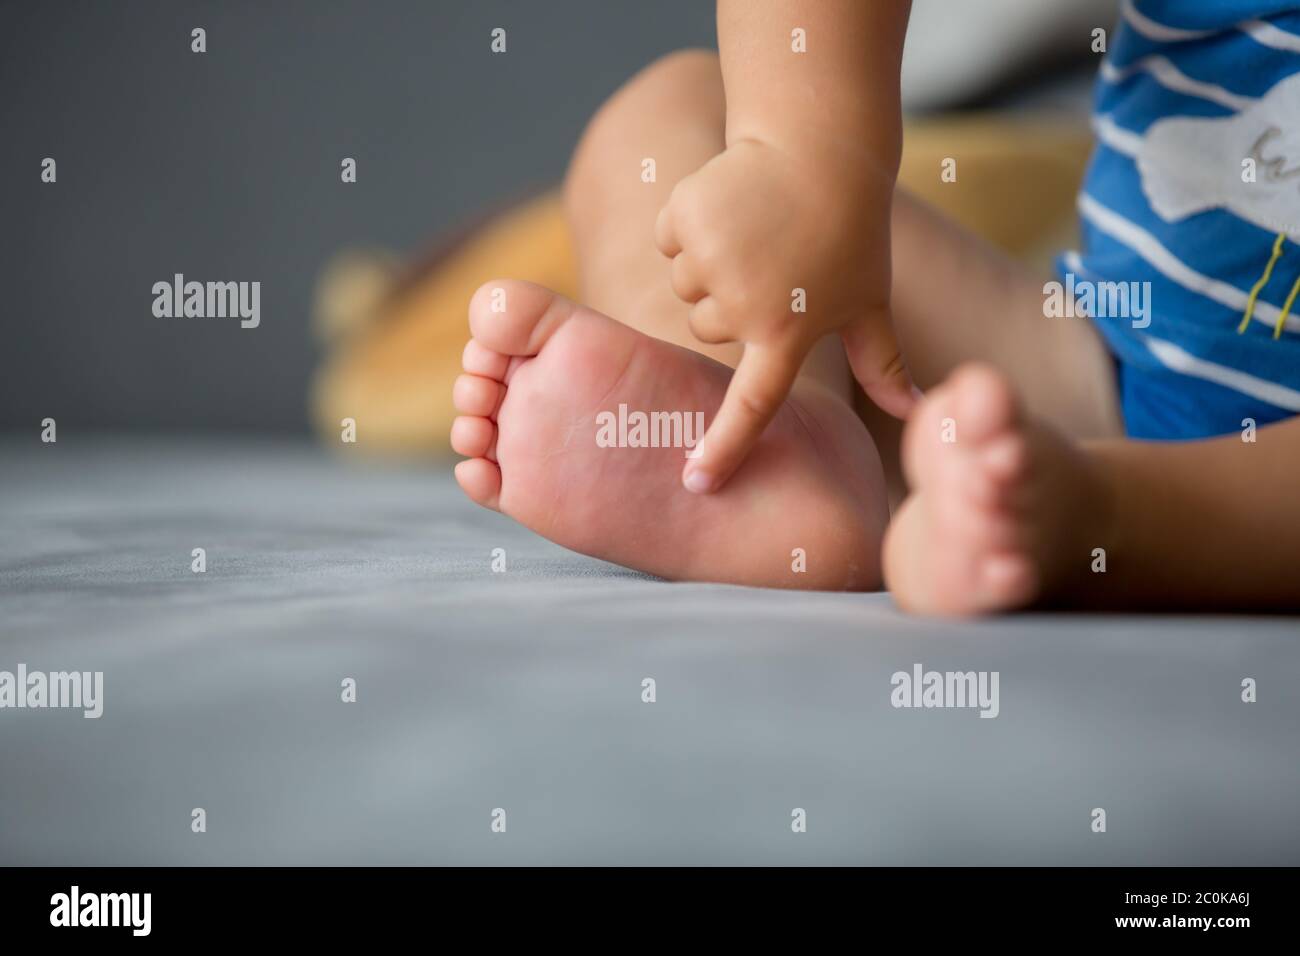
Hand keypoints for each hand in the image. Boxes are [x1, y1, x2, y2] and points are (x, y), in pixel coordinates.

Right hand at [655, 138, 915, 493]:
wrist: (820, 146)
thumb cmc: (850, 232)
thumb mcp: (870, 300)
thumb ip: (885, 365)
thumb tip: (921, 413)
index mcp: (788, 333)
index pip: (754, 406)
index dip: (725, 448)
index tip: (697, 483)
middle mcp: (744, 306)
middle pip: (707, 330)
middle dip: (728, 303)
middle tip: (770, 264)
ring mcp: (711, 262)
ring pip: (684, 286)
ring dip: (708, 262)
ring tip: (752, 231)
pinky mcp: (684, 220)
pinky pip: (668, 241)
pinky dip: (688, 223)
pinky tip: (729, 204)